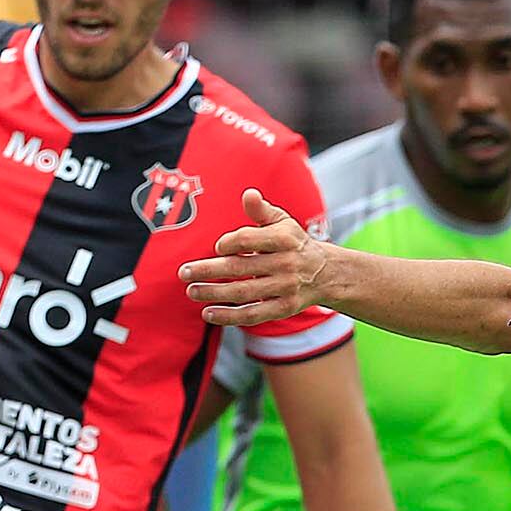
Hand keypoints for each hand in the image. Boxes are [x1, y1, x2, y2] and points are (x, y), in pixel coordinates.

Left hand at [184, 190, 332, 326]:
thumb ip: (261, 210)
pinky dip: (229, 316)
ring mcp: (286, 288)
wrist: (327, 273)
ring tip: (191, 290)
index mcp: (284, 239)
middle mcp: (286, 264)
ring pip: (243, 292)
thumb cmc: (294, 243)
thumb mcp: (283, 223)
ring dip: (214, 293)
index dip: (228, 243)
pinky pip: (253, 314)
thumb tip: (248, 194)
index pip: (248, 240)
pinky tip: (208, 313)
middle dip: (208, 270)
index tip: (217, 248)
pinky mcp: (284, 309)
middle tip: (183, 272)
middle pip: (240, 268)